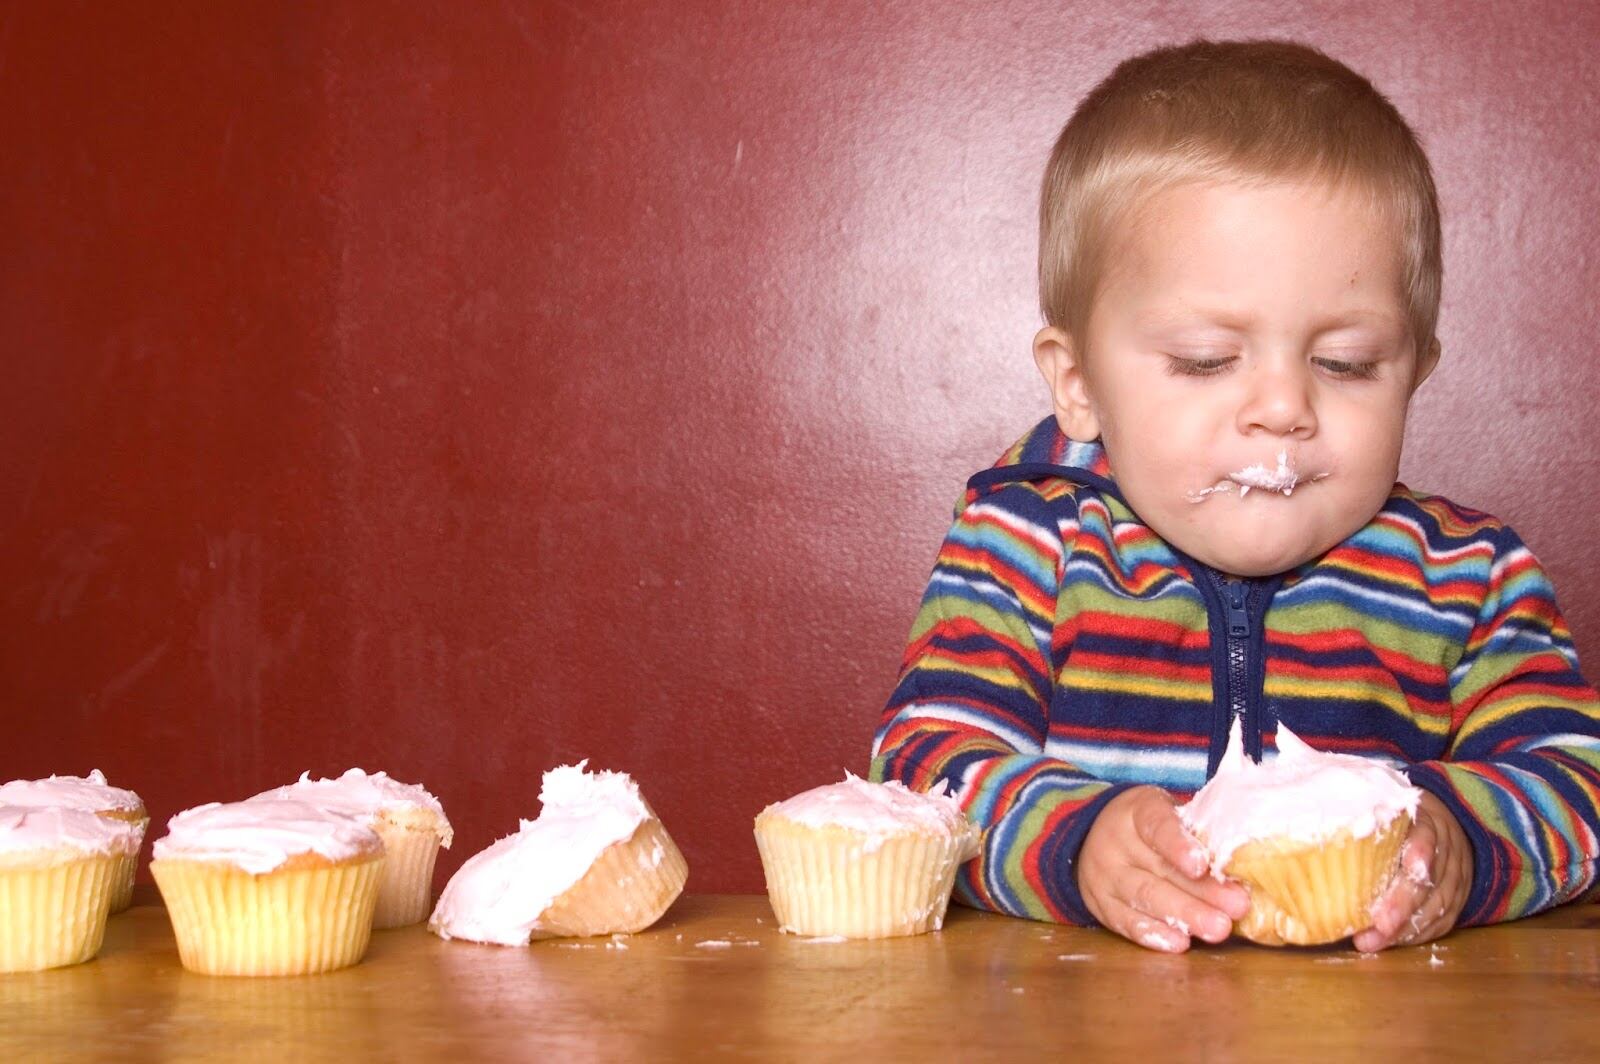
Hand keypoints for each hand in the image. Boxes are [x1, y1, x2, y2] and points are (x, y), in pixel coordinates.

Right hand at [1078, 785, 1250, 952]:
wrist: (1098, 838)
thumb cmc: (1155, 828)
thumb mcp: (1172, 816)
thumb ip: (1200, 834)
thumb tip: (1247, 862)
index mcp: (1137, 810)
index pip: (1157, 825)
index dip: (1179, 845)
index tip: (1201, 865)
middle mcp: (1115, 841)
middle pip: (1159, 868)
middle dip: (1201, 891)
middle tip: (1236, 907)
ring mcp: (1104, 875)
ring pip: (1145, 897)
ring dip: (1184, 916)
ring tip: (1218, 929)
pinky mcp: (1101, 904)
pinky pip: (1126, 922)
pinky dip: (1154, 934)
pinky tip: (1180, 943)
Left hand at [1352, 791, 1471, 952]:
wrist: (1445, 834)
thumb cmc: (1400, 822)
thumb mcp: (1388, 808)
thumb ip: (1362, 816)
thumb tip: (1312, 827)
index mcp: (1427, 823)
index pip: (1425, 836)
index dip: (1419, 853)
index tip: (1409, 868)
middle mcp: (1447, 853)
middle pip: (1428, 882)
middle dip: (1403, 905)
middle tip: (1379, 924)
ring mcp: (1454, 881)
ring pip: (1435, 908)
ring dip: (1404, 929)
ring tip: (1373, 941)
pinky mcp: (1455, 904)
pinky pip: (1439, 924)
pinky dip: (1414, 936)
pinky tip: (1389, 942)